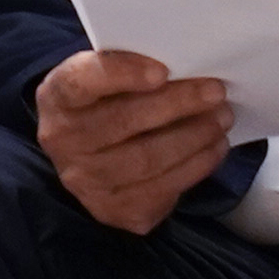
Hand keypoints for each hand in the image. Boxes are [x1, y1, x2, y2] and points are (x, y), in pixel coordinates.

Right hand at [33, 48, 235, 234]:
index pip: (82, 81)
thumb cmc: (107, 105)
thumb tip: (187, 67)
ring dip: (194, 137)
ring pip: (147, 159)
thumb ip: (130, 70)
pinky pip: (162, 190)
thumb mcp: (103, 80)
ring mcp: (85, 182)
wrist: (88, 157)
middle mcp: (62, 141)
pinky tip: (214, 148)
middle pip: (123, 121)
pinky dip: (196, 167)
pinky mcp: (113, 211)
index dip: (122, 74)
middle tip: (216, 92)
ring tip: (222, 118)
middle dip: (177, 104)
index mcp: (57, 96)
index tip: (163, 70)